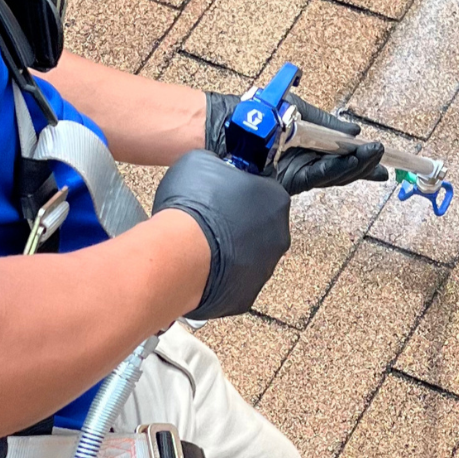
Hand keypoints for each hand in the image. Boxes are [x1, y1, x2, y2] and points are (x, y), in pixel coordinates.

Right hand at [154, 149, 290, 319]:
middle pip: (259, 226)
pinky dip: (220, 276)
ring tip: (200, 246)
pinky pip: (234, 282)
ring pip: (248, 256)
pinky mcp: (247, 296)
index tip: (221, 193)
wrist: (180, 256)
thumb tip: (215, 167)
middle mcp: (278, 236)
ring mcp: (265, 269)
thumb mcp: (201, 162)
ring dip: (229, 251)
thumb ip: (218, 165)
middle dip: (237, 223)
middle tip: (209, 220)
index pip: (263, 191)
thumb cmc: (195, 208)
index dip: (239, 191)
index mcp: (276, 199)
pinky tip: (200, 268)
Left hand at [205, 91, 390, 194]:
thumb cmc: (261, 114)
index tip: (381, 156)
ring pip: (335, 175)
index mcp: (310, 146)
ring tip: (375, 159)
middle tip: (384, 163)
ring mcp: (299, 172)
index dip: (362, 158)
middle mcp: (306, 162)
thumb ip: (327, 123)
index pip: (341, 156)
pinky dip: (338, 169)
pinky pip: (319, 174)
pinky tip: (354, 161)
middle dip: (364, 167)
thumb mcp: (301, 111)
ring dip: (357, 167)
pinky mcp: (290, 180)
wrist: (233, 124)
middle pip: (342, 170)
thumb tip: (354, 130)